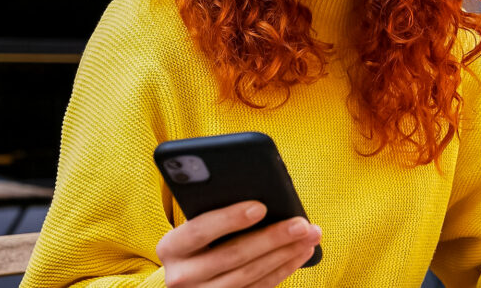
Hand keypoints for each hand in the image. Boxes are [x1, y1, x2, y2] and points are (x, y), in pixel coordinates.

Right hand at [156, 200, 321, 287]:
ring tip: (309, 236)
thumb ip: (212, 213)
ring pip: (250, 275)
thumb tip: (258, 200)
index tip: (260, 206)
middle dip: (272, 237)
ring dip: (285, 254)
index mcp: (170, 248)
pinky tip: (300, 253)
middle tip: (301, 223)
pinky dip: (282, 269)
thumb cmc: (196, 241)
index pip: (200, 230)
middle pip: (233, 255)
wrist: (186, 280)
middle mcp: (182, 276)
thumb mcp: (193, 227)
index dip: (230, 218)